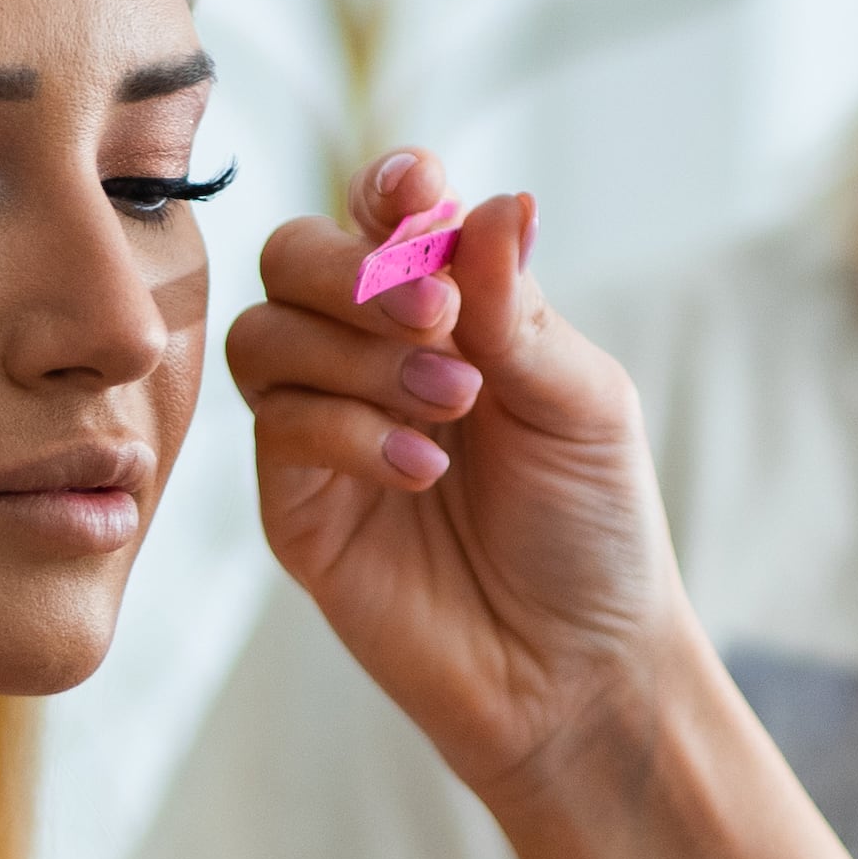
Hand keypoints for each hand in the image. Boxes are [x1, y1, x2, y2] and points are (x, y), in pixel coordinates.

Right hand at [227, 152, 710, 803]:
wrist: (578, 670)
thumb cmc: (593, 531)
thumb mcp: (582, 403)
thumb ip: (520, 307)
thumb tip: (491, 200)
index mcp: (449, 310)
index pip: (385, 214)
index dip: (387, 188)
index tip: (418, 194)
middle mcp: (370, 356)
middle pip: (295, 255)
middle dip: (355, 271)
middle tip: (439, 321)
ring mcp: (324, 429)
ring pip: (264, 333)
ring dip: (352, 352)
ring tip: (448, 405)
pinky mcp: (296, 508)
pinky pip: (276, 429)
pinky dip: (347, 431)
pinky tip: (422, 472)